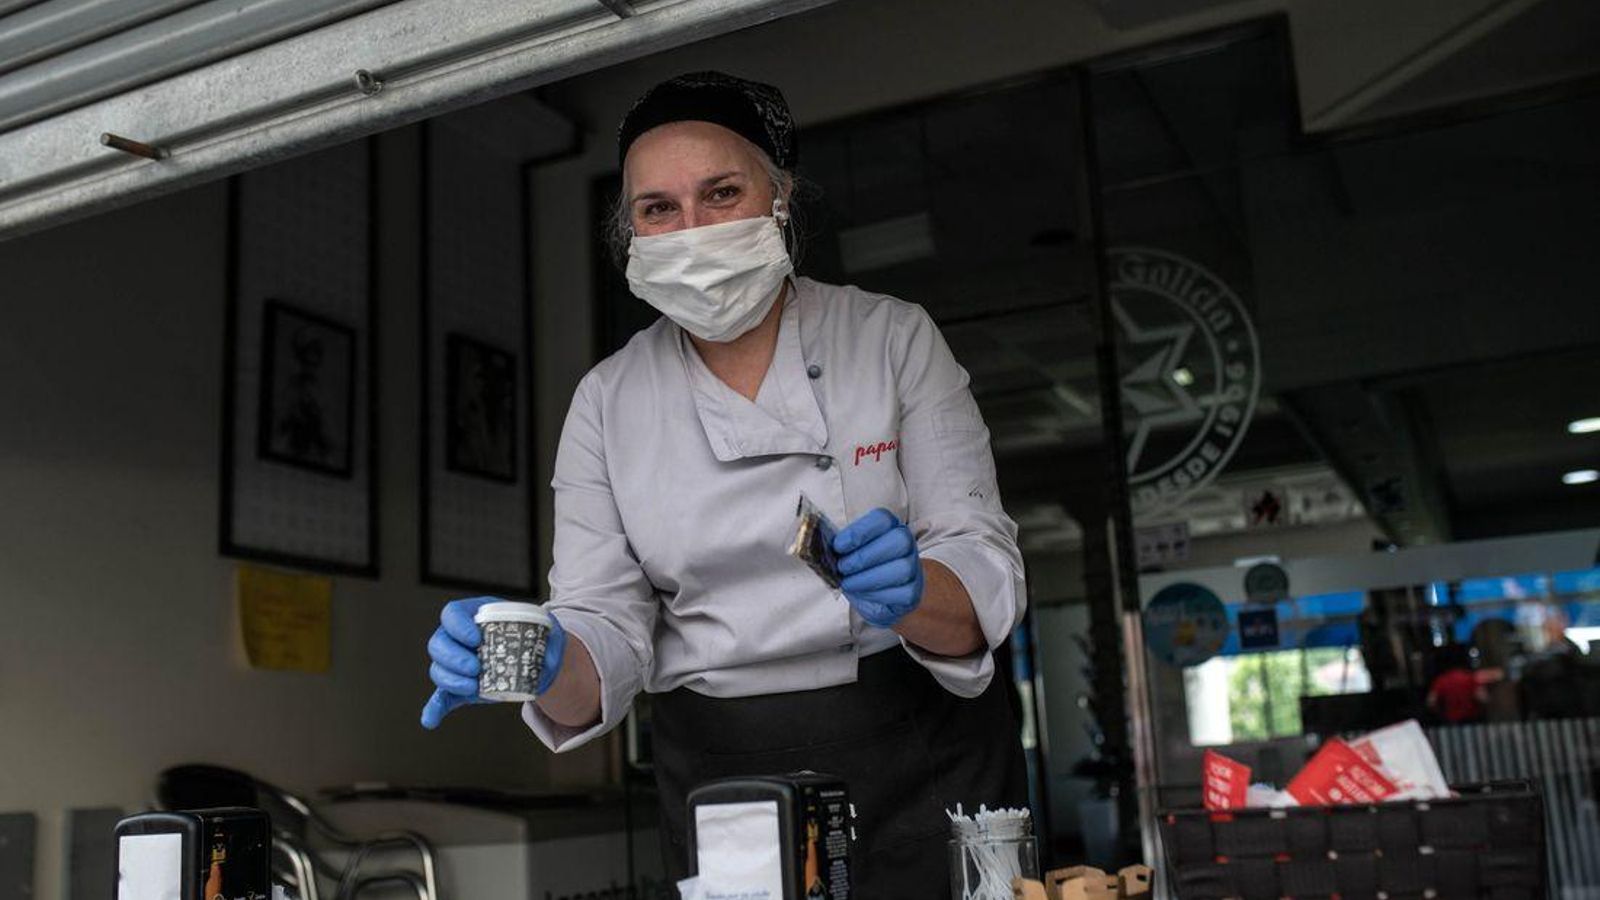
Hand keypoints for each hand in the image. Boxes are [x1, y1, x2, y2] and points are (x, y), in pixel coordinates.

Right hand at [420, 596, 567, 728]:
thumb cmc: (535, 636)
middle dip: (453, 658)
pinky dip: (435, 708)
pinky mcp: (460, 687)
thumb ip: (548, 634)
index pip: (452, 613)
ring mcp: (457, 663)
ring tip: (474, 686)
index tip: (476, 639)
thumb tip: (546, 654)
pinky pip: (441, 697)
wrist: (536, 659)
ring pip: (438, 669)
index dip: (458, 625)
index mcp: (475, 615)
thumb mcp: (544, 626)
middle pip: (439, 643)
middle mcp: (459, 637)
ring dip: (450, 680)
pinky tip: (432, 719)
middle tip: (476, 668)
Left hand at [832, 508, 923, 627]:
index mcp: (888, 527)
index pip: (882, 520)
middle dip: (864, 556)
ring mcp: (913, 567)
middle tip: (842, 567)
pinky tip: (862, 593)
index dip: (859, 532)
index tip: (838, 546)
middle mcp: (905, 543)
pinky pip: (901, 592)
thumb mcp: (848, 553)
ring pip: (901, 568)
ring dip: (868, 578)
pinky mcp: (912, 591)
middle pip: (897, 541)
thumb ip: (840, 547)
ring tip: (848, 583)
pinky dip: (877, 595)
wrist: (876, 594)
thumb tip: (822, 547)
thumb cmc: (861, 569)